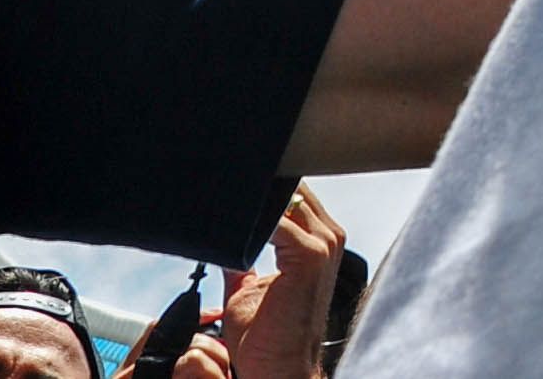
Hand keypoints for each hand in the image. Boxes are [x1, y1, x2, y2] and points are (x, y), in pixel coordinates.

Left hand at [175, 185, 345, 378]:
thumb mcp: (247, 288)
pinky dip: (249, 218)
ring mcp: (323, 243)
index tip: (224, 183)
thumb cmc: (266, 337)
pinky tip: (225, 222)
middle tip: (215, 184)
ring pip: (286, 195)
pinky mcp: (311, 255)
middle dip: (253, 185)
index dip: (257, 185)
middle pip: (291, 184)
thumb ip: (240, 258)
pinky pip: (278, 218)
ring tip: (218, 197)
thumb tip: (220, 240)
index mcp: (315, 238)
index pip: (289, 190)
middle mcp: (326, 235)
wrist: (279, 370)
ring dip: (250, 198)